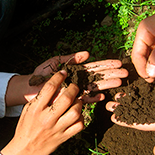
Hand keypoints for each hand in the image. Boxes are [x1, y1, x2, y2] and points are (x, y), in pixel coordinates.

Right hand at [0, 70, 84, 154]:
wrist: (25, 149)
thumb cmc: (26, 126)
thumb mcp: (28, 109)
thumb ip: (40, 98)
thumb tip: (54, 85)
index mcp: (36, 109)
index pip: (50, 88)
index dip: (58, 77)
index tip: (63, 73)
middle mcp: (47, 118)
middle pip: (66, 98)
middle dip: (73, 88)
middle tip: (74, 86)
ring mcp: (57, 128)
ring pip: (75, 112)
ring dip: (79, 103)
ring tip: (76, 101)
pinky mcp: (64, 137)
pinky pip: (79, 125)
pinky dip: (81, 118)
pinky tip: (77, 115)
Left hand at [6, 51, 127, 105]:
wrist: (29, 88)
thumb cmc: (40, 74)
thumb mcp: (55, 62)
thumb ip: (70, 58)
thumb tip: (87, 54)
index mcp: (75, 70)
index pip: (94, 66)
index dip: (106, 64)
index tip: (118, 63)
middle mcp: (78, 80)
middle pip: (98, 76)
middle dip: (111, 74)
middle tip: (125, 72)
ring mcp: (75, 91)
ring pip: (94, 86)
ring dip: (107, 84)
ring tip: (119, 82)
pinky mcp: (70, 100)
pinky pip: (84, 99)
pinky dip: (94, 98)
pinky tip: (103, 96)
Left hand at [106, 75, 154, 154]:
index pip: (144, 123)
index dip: (129, 120)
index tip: (113, 117)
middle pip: (142, 110)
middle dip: (126, 108)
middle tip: (108, 104)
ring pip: (148, 97)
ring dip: (133, 96)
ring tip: (118, 94)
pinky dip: (147, 85)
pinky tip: (135, 83)